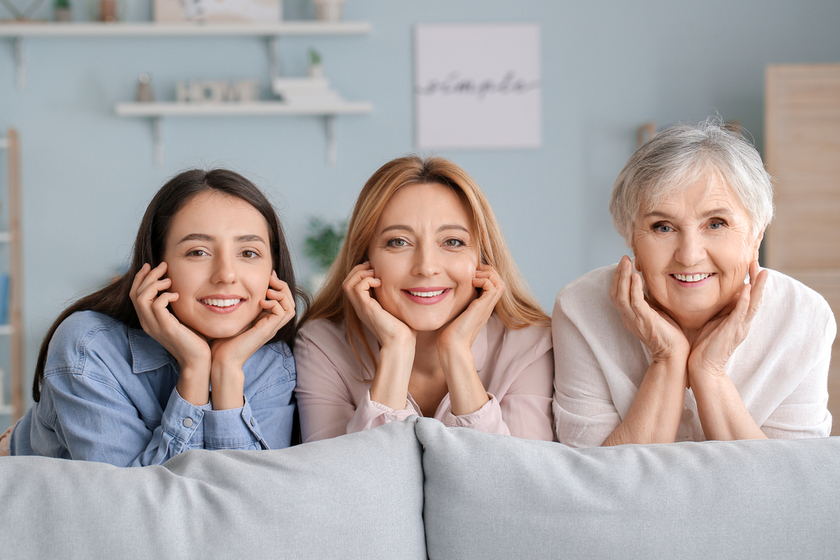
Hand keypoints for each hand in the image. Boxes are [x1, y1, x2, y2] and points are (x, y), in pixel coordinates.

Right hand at [129, 262, 210, 371]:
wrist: (197, 360)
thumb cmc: (192, 339)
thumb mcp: (178, 318)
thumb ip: (172, 305)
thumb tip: (175, 287)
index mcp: (148, 320)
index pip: (134, 294)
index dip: (141, 278)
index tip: (151, 265)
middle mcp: (147, 322)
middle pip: (135, 293)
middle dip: (148, 276)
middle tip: (162, 266)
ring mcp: (155, 326)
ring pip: (142, 297)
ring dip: (155, 284)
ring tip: (169, 280)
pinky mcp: (166, 328)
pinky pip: (157, 306)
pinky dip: (165, 296)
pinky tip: (176, 295)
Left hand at [210, 271, 295, 369]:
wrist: (222, 358)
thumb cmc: (223, 341)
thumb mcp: (233, 317)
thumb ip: (239, 306)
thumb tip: (233, 289)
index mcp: (265, 320)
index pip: (282, 301)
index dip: (278, 287)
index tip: (268, 276)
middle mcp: (271, 324)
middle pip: (290, 302)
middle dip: (283, 287)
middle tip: (271, 279)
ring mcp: (271, 328)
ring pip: (290, 307)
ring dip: (282, 295)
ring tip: (268, 290)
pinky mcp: (268, 330)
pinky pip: (282, 313)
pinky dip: (274, 303)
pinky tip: (261, 302)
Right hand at [342, 262, 414, 348]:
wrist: (400, 343)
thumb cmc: (403, 330)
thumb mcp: (396, 309)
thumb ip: (395, 298)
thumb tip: (405, 285)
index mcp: (365, 307)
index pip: (353, 285)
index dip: (361, 273)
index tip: (376, 269)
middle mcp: (360, 307)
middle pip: (347, 282)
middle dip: (359, 270)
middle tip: (374, 268)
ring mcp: (361, 308)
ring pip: (347, 283)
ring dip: (361, 273)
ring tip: (375, 275)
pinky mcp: (366, 308)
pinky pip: (357, 287)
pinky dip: (367, 279)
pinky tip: (380, 283)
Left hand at [438, 264, 503, 353]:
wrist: (452, 346)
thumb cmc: (447, 333)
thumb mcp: (452, 312)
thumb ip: (454, 302)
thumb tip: (442, 290)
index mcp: (481, 306)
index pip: (491, 284)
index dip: (483, 274)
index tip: (469, 273)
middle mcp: (486, 306)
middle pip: (499, 281)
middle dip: (487, 271)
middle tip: (473, 271)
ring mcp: (486, 307)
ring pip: (499, 283)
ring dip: (487, 274)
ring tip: (472, 277)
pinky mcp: (482, 307)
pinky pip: (492, 287)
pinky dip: (483, 280)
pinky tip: (470, 283)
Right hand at [610, 256, 689, 363]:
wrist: (674, 353)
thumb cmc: (668, 333)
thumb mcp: (655, 311)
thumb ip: (648, 299)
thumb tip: (648, 281)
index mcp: (629, 315)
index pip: (617, 294)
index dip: (618, 278)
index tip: (624, 263)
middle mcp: (628, 317)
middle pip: (615, 293)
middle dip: (618, 274)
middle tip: (623, 258)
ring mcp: (635, 320)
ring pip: (621, 296)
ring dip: (623, 278)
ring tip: (626, 262)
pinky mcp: (645, 321)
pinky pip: (635, 303)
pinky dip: (634, 288)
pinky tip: (637, 277)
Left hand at [688, 260, 767, 378]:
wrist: (702, 368)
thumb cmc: (706, 346)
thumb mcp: (715, 322)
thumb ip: (722, 310)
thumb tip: (725, 295)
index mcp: (738, 320)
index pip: (749, 296)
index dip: (752, 280)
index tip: (751, 262)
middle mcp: (742, 322)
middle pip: (755, 298)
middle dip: (758, 279)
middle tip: (758, 261)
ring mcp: (738, 327)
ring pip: (753, 304)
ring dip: (758, 287)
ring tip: (762, 271)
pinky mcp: (731, 332)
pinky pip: (740, 314)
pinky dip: (745, 302)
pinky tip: (747, 290)